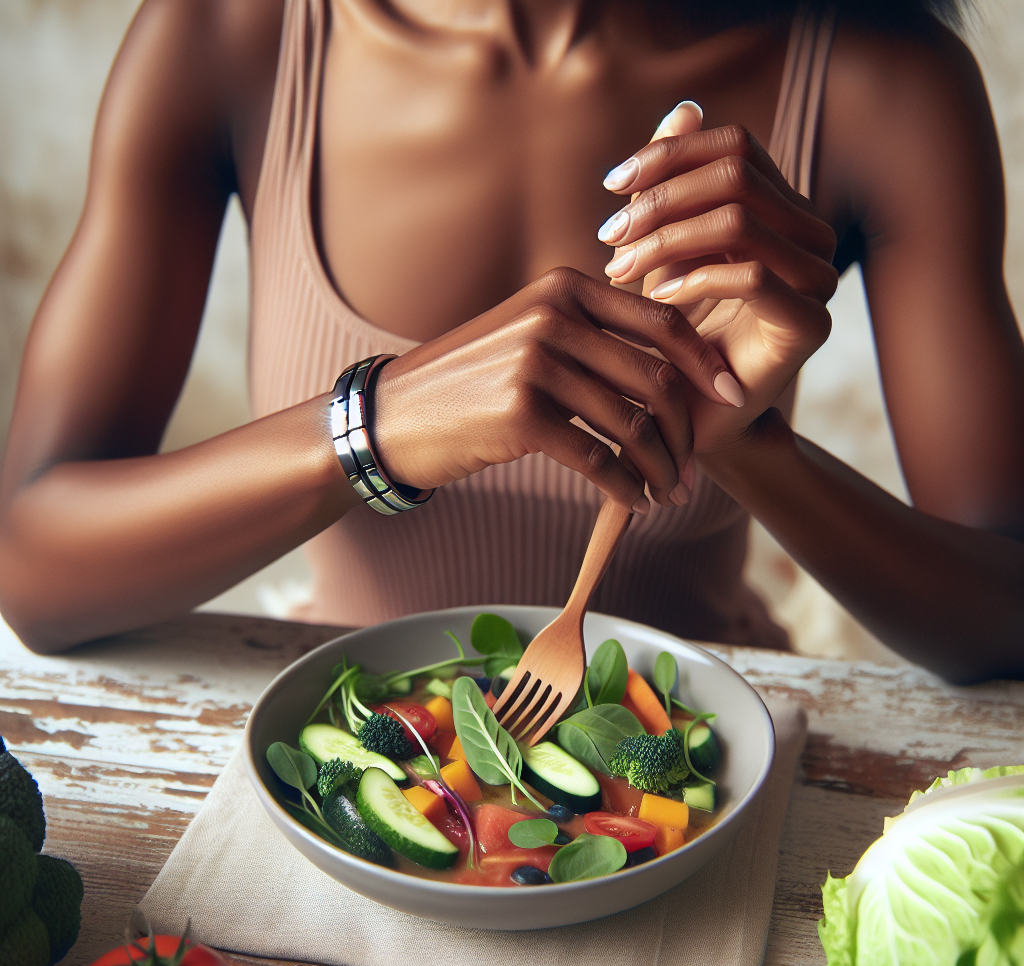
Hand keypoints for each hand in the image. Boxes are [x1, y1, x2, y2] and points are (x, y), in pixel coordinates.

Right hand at [371, 268, 742, 509]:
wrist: (394, 414)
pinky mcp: (521, 413)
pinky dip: (626, 487)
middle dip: (686, 433)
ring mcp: (537, 361)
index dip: (706, 363)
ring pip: (633, 423)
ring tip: (670, 494)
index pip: (663, 321)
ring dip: (662, 468)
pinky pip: (599, 457)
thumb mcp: (530, 332)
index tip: (730, 397)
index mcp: (567, 287)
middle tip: (695, 470)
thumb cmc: (469, 381)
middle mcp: (556, 316)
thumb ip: (591, 333)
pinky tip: (634, 504)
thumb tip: (667, 363)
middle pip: (657, 378)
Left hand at [599, 111, 837, 456]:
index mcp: (782, 208)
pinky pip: (751, 275)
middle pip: (736, 175)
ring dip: (666, 239)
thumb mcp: (662, 252)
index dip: (670, 155)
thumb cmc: (672, 336)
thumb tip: (683, 107)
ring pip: (739, 220)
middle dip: (660, 198)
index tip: (613, 187)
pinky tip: (655, 297)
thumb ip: (673, 186)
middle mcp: (810, 236)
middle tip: (610, 234)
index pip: (734, 147)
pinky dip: (693, 278)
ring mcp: (818, 279)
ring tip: (620, 268)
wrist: (691, 418)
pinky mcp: (810, 324)